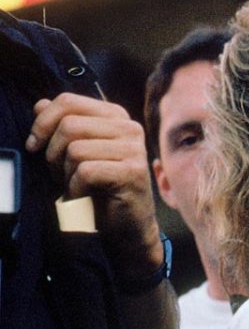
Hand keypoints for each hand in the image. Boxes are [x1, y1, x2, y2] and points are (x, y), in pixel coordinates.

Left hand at [27, 93, 159, 277]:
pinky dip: (76, 188)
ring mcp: (134, 150)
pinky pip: (86, 172)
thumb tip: (40, 105)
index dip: (43, 122)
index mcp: (115, 116)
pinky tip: (83, 196)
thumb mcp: (76, 152)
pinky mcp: (133, 173)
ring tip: (73, 186)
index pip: (69, 101)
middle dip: (53, 153)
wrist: (127, 227)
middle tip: (58, 174)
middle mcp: (129, 128)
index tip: (33, 146)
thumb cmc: (100, 188)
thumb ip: (61, 125)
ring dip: (65, 173)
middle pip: (69, 125)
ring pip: (76, 149)